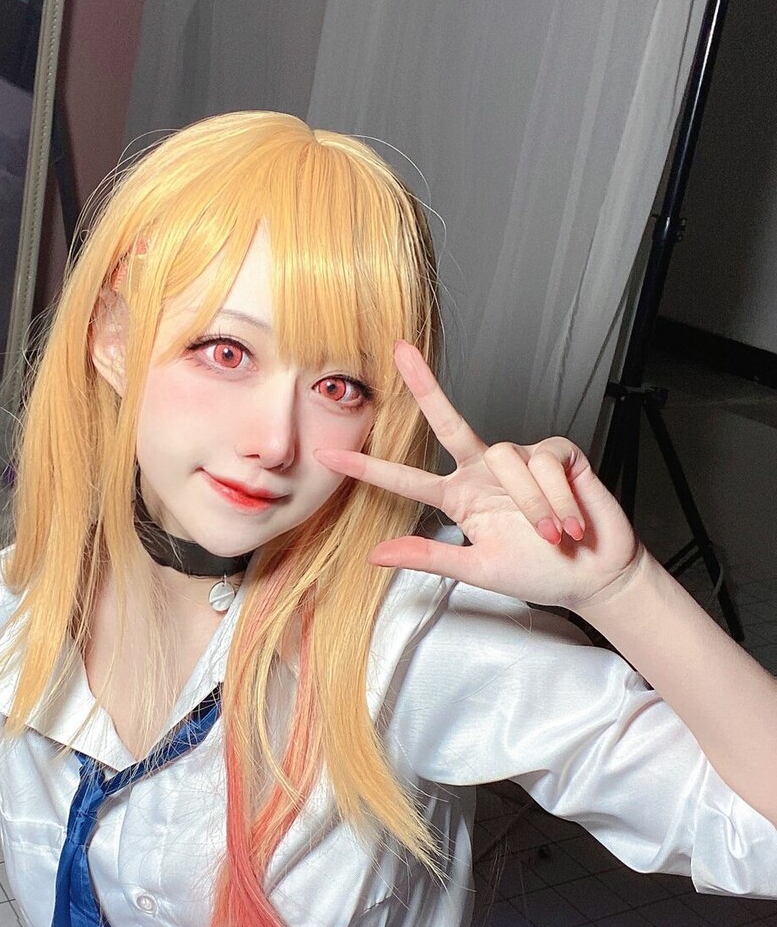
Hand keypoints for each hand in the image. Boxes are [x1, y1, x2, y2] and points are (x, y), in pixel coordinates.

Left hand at [315, 341, 644, 612]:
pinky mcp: (557, 452)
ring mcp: (521, 459)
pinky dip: (558, 498)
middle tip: (400, 352)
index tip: (330, 458)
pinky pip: (545, 462)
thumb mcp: (478, 570)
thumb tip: (376, 554)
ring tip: (552, 536)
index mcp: (461, 497)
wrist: (595, 574)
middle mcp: (485, 471)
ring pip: (506, 458)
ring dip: (531, 503)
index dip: (370, 469)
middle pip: (450, 423)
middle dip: (425, 386)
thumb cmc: (539, 573)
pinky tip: (571, 521)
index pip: (408, 480)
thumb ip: (430, 556)